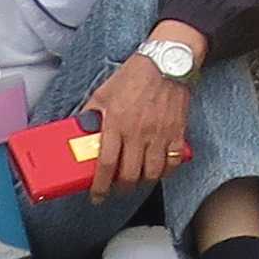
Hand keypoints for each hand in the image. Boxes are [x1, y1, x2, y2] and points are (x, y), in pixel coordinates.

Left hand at [83, 39, 195, 195]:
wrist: (168, 62)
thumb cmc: (135, 75)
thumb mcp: (104, 92)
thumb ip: (92, 113)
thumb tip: (81, 129)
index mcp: (117, 123)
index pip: (107, 163)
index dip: (101, 186)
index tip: (97, 196)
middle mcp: (138, 132)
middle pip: (130, 175)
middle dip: (122, 188)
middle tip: (117, 187)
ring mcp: (160, 134)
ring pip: (152, 173)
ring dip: (143, 182)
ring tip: (137, 179)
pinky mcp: (177, 132)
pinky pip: (173, 162)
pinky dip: (166, 171)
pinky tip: (159, 169)